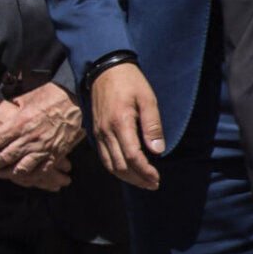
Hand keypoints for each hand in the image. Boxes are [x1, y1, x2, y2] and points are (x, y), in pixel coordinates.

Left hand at [0, 83, 83, 185]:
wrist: (80, 102)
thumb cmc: (54, 96)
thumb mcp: (29, 96)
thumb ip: (14, 104)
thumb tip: (5, 106)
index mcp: (19, 123)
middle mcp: (29, 138)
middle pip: (3, 157)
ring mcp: (43, 148)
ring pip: (19, 168)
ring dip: (6, 173)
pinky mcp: (55, 154)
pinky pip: (40, 171)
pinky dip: (29, 177)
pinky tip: (22, 176)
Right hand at [90, 63, 163, 190]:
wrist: (104, 69)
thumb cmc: (130, 82)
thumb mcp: (148, 100)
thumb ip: (152, 126)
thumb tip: (157, 151)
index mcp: (120, 123)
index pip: (133, 157)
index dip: (145, 171)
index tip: (157, 178)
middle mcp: (106, 131)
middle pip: (120, 165)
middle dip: (137, 178)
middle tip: (153, 184)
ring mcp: (98, 132)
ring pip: (109, 164)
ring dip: (126, 177)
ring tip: (142, 181)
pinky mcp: (94, 131)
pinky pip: (102, 156)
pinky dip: (114, 168)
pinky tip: (126, 170)